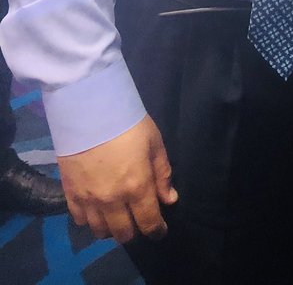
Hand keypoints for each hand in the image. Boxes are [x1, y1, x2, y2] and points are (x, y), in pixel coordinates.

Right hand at [58, 115, 177, 243]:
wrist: (89, 110)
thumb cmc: (128, 124)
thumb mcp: (154, 143)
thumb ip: (162, 174)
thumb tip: (169, 199)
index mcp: (137, 187)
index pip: (149, 223)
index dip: (157, 231)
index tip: (160, 230)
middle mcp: (112, 200)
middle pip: (123, 234)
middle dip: (134, 231)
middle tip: (138, 219)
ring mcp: (88, 199)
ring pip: (100, 231)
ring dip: (111, 228)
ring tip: (117, 216)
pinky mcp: (70, 194)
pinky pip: (79, 220)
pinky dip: (90, 220)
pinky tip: (96, 208)